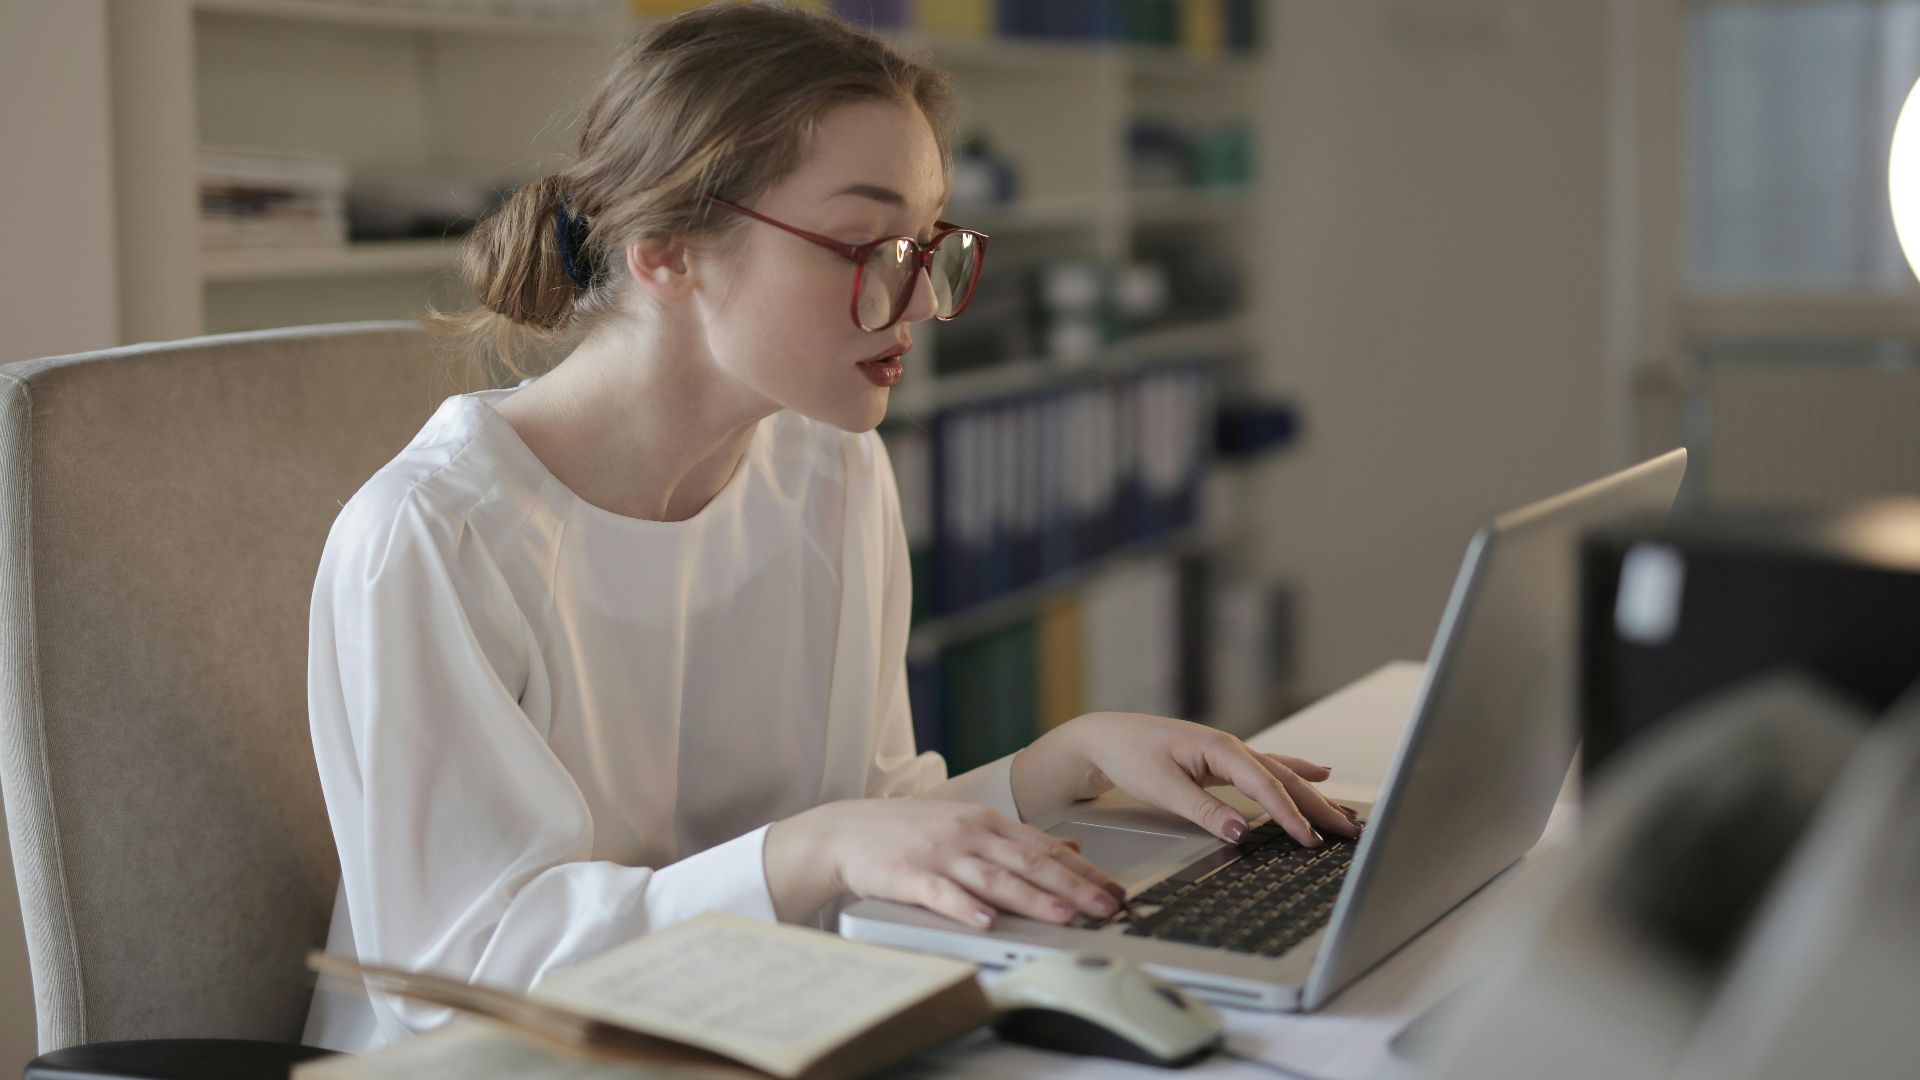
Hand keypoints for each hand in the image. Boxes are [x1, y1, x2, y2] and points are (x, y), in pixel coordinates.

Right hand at [764, 798, 1126, 929]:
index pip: (1045, 847)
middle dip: (1073, 886)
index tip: (1115, 889)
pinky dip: (965, 908)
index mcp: (987, 822)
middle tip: (1107, 907)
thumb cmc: (910, 832)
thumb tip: (1074, 843)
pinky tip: (986, 921)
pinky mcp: (909, 875)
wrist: (845, 831)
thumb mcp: (969, 824)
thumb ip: (1019, 837)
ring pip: (994, 878)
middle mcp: (969, 834)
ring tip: (1063, 916)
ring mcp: (939, 854)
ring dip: (1032, 898)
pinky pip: (942, 894)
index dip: (1084, 870)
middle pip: (1029, 863)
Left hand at [1015, 712, 1362, 847]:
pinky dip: (1295, 773)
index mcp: (1220, 749)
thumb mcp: (1163, 788)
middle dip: (1318, 806)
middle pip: (1284, 779)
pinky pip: (1267, 769)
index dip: (1290, 815)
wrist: (1105, 737)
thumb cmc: (1129, 756)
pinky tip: (1317, 774)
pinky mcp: (1222, 761)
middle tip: (1350, 831)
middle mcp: (1230, 747)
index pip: (1265, 786)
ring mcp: (1228, 753)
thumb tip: (1241, 833)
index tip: (1310, 840)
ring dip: (1313, 794)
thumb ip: (1204, 811)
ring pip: (1281, 774)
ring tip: (1345, 812)